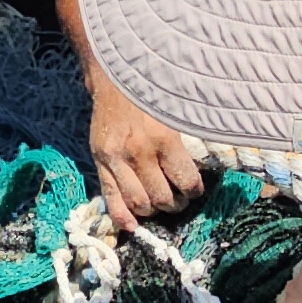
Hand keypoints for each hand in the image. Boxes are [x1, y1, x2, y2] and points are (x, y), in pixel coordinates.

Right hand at [88, 79, 202, 229]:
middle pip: (161, 198)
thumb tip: (202, 167)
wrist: (115, 75)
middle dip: (174, 204)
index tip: (195, 189)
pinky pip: (110, 197)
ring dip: (152, 210)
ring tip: (160, 204)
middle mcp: (138, 153)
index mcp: (163, 139)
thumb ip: (187, 140)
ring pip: (138, 203)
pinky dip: (122, 217)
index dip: (194, 190)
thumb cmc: (152, 91)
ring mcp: (116, 160)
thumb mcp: (177, 111)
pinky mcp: (100, 161)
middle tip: (179, 199)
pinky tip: (132, 226)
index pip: (185, 181)